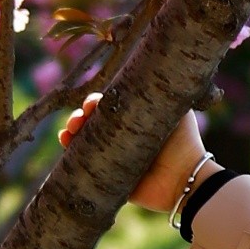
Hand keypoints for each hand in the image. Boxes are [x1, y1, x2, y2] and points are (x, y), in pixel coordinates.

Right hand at [59, 100, 211, 216]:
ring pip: (83, 141)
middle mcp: (122, 137)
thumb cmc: (184, 143)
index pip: (107, 107)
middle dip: (80, 116)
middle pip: (91, 122)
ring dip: (72, 131)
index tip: (91, 104)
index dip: (95, 103)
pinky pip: (83, 164)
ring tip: (69, 131)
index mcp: (133, 121)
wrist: (184, 178)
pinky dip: (70, 152)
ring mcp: (114, 158)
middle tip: (79, 118)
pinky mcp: (108, 178)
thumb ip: (163, 91)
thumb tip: (145, 69)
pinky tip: (65, 141)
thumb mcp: (176, 111)